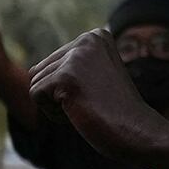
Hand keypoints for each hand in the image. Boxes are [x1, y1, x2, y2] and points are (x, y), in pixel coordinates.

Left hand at [29, 28, 168, 162]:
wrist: (138, 133)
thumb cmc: (118, 114)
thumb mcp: (95, 79)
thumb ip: (70, 67)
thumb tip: (30, 70)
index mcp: (96, 36)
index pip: (53, 61)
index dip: (69, 88)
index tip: (98, 94)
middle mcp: (87, 39)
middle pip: (41, 70)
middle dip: (59, 95)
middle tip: (92, 103)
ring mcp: (77, 56)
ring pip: (36, 82)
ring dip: (56, 105)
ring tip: (86, 107)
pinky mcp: (66, 75)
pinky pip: (35, 95)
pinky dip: (53, 113)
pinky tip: (80, 112)